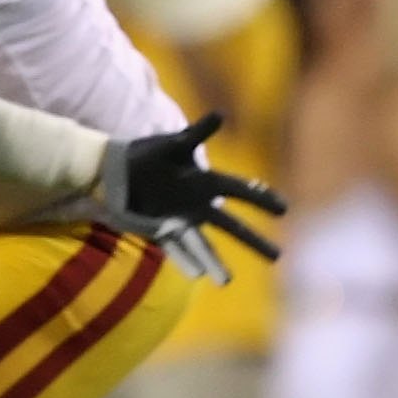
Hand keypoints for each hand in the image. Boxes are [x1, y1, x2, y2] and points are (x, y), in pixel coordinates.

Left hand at [98, 112, 287, 275]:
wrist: (114, 173)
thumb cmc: (146, 154)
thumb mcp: (172, 144)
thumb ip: (197, 133)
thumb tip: (221, 115)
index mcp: (205, 182)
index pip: (239, 191)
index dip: (261, 199)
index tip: (284, 209)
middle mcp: (198, 204)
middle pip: (231, 225)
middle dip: (254, 241)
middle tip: (278, 257)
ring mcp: (181, 220)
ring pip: (205, 244)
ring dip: (217, 263)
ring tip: (228, 282)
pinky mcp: (162, 232)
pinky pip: (177, 249)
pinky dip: (186, 261)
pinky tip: (198, 276)